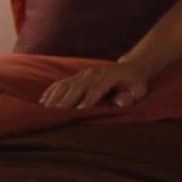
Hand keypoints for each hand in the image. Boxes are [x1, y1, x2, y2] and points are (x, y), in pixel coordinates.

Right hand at [39, 61, 154, 108]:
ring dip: (55, 97)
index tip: (78, 111)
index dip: (88, 99)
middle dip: (66, 100)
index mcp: (109, 76)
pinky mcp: (78, 76)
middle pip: (78, 87)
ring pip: (66, 85)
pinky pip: (62, 83)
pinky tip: (43, 101)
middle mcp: (94, 73)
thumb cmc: (135, 83)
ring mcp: (84, 74)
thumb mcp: (139, 90)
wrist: (131, 68)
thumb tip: (119, 103)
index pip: (97, 88)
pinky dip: (52, 91)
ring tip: (44, 110)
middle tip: (55, 114)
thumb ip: (130, 97)